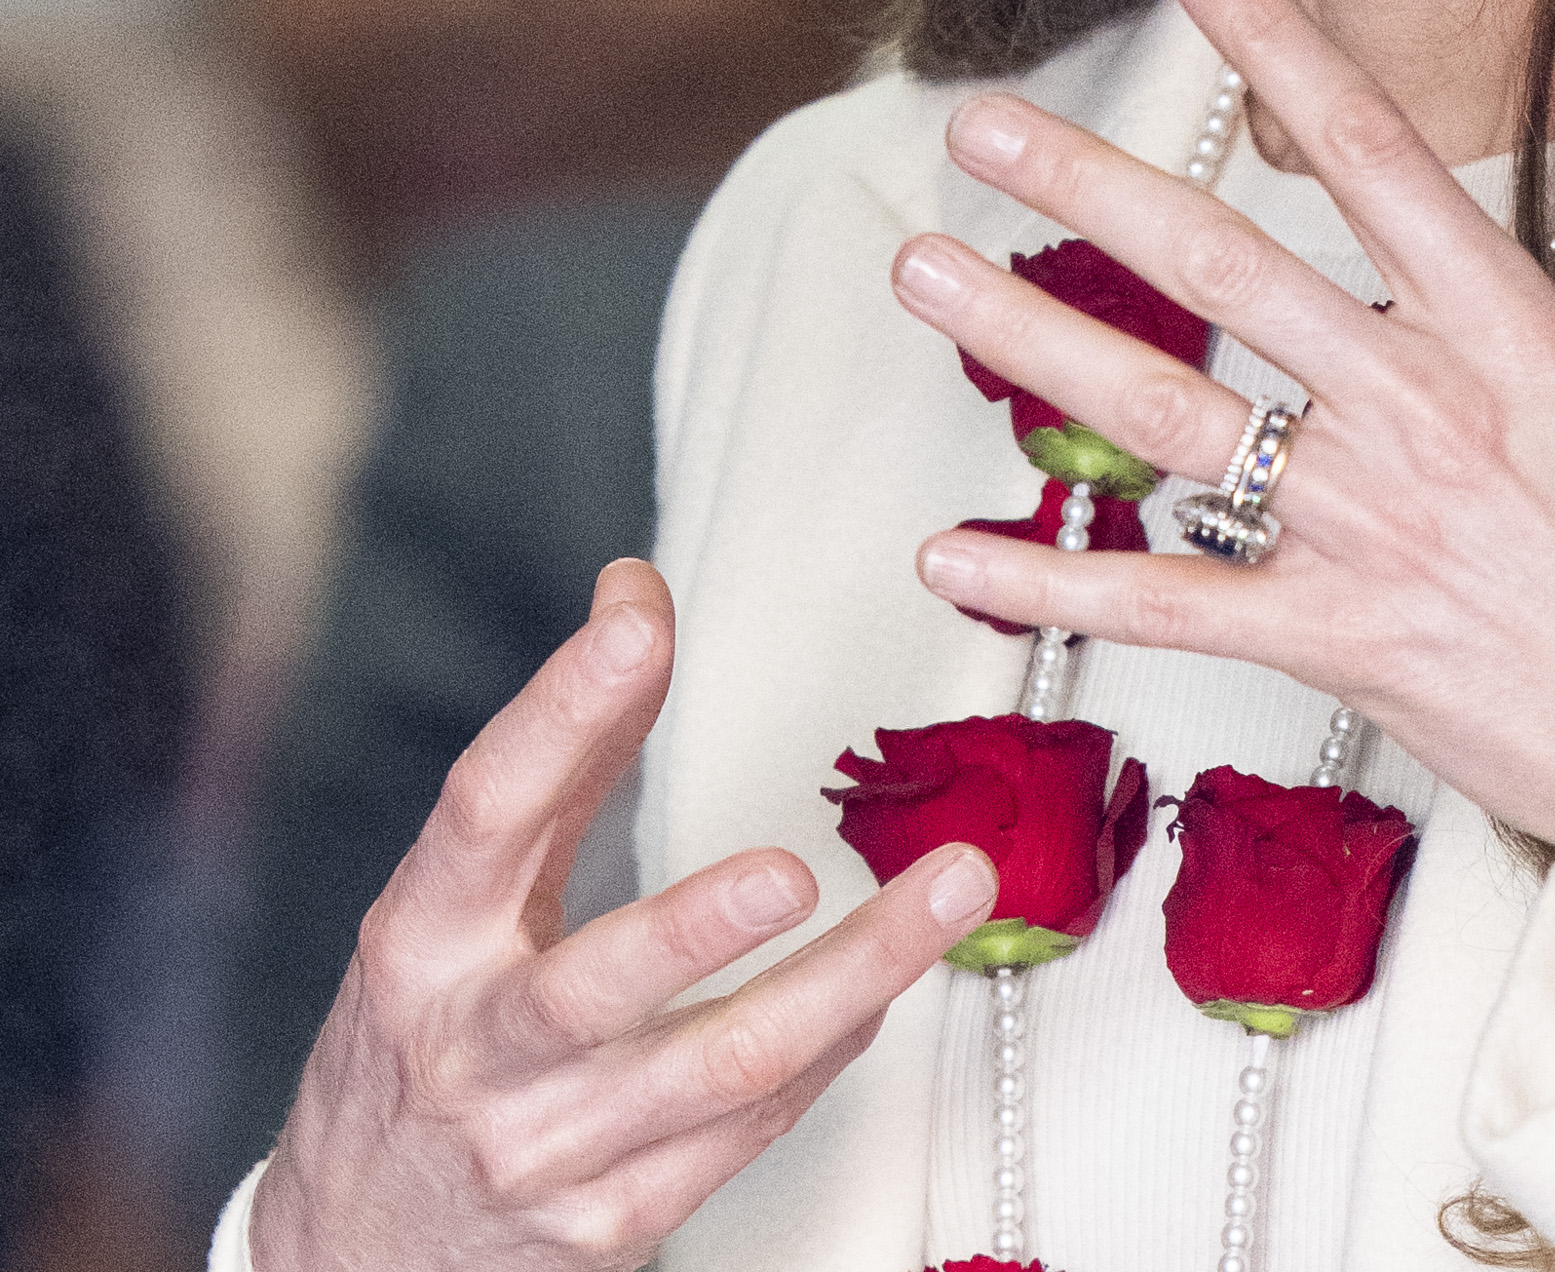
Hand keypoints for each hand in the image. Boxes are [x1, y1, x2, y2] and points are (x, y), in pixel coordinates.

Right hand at [248, 559, 995, 1268]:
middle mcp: (476, 1047)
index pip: (486, 808)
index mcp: (422, 937)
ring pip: (722, 1066)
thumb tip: (635, 595)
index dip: (558, 708)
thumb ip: (561, 749)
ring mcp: (549, 1148)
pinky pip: (751, 1126)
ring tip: (950, 892)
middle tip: (796, 867)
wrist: (357, 1253)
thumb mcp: (457, 896)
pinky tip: (885, 983)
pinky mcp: (617, 1224)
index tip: (636, 621)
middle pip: (598, 984)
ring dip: (853, 976)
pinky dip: (833, 1045)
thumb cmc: (425, 1037)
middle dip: (701, 925)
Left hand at [895, 0, 1554, 915]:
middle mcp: (1422, 410)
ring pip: (1169, 414)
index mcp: (1506, 329)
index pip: (1371, 151)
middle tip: (982, 127)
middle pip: (1226, 268)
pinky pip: (1170, 606)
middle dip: (1088, 187)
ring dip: (1032, 339)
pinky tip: (951, 555)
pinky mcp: (1339, 641)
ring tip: (927, 271)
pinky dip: (1054, 587)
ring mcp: (1371, 528)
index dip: (1277, 46)